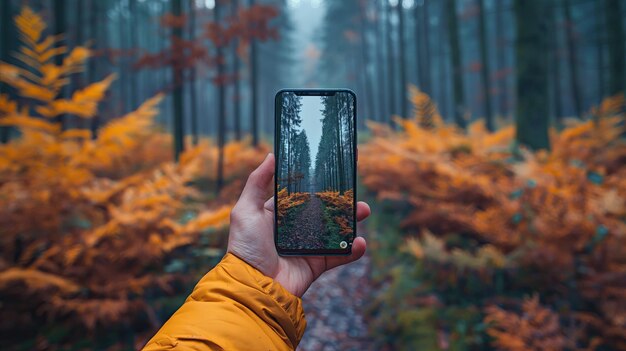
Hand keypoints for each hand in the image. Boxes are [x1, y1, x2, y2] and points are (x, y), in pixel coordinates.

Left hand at [227, 153, 369, 296]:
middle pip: (324, 210)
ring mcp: (308, 247)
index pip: (302, 193)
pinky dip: (352, 250)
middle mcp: (295, 229)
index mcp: (280, 214)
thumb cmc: (245, 247)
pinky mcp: (317, 264)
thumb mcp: (245, 210)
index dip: (318, 182)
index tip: (334, 169)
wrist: (253, 285)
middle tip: (354, 192)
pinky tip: (359, 242)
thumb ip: (257, 182)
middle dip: (341, 201)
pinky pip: (339, 255)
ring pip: (335, 230)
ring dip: (351, 220)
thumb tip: (271, 156)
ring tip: (363, 210)